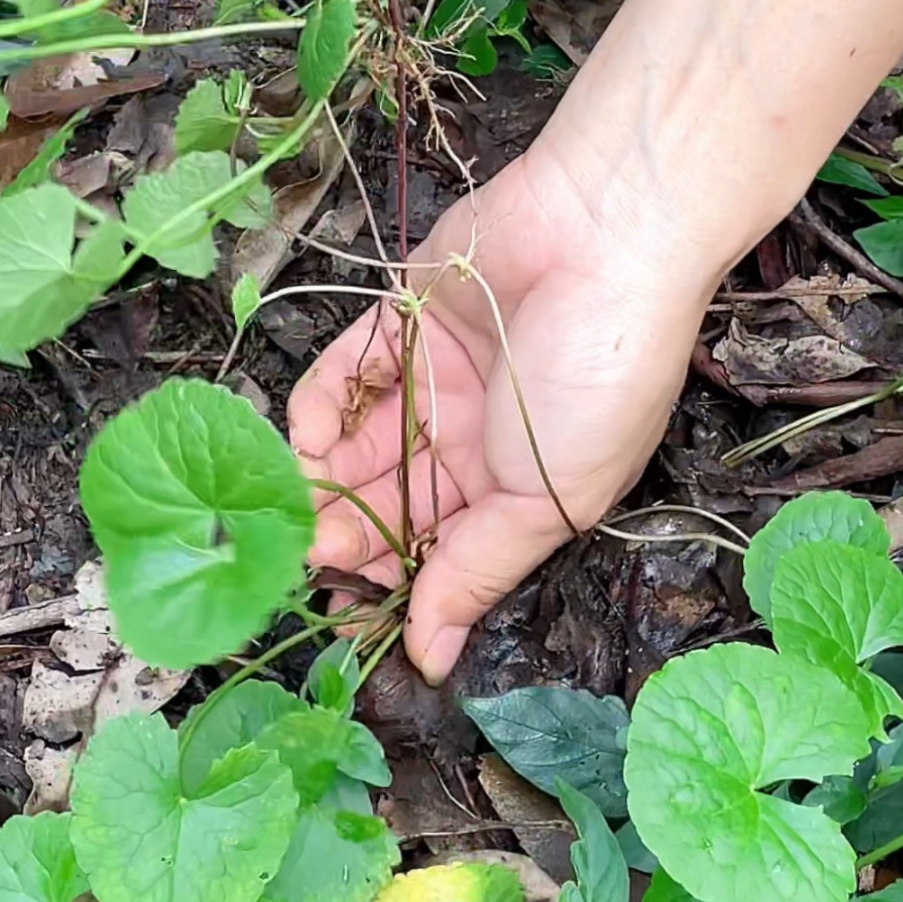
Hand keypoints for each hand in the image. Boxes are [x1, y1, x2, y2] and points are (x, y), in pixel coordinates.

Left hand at [287, 145, 719, 682]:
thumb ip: (476, 573)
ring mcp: (433, 379)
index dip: (387, 586)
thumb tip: (432, 661)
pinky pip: (343, 374)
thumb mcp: (547, 500)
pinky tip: (307, 437)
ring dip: (321, 482)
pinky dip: (317, 408)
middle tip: (307, 558)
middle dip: (346, 538)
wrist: (605, 239)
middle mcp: (472, 440)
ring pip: (357, 447)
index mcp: (517, 491)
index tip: (341, 614)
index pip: (436, 554)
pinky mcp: (397, 319)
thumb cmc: (600, 383)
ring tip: (297, 505)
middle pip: (388, 505)